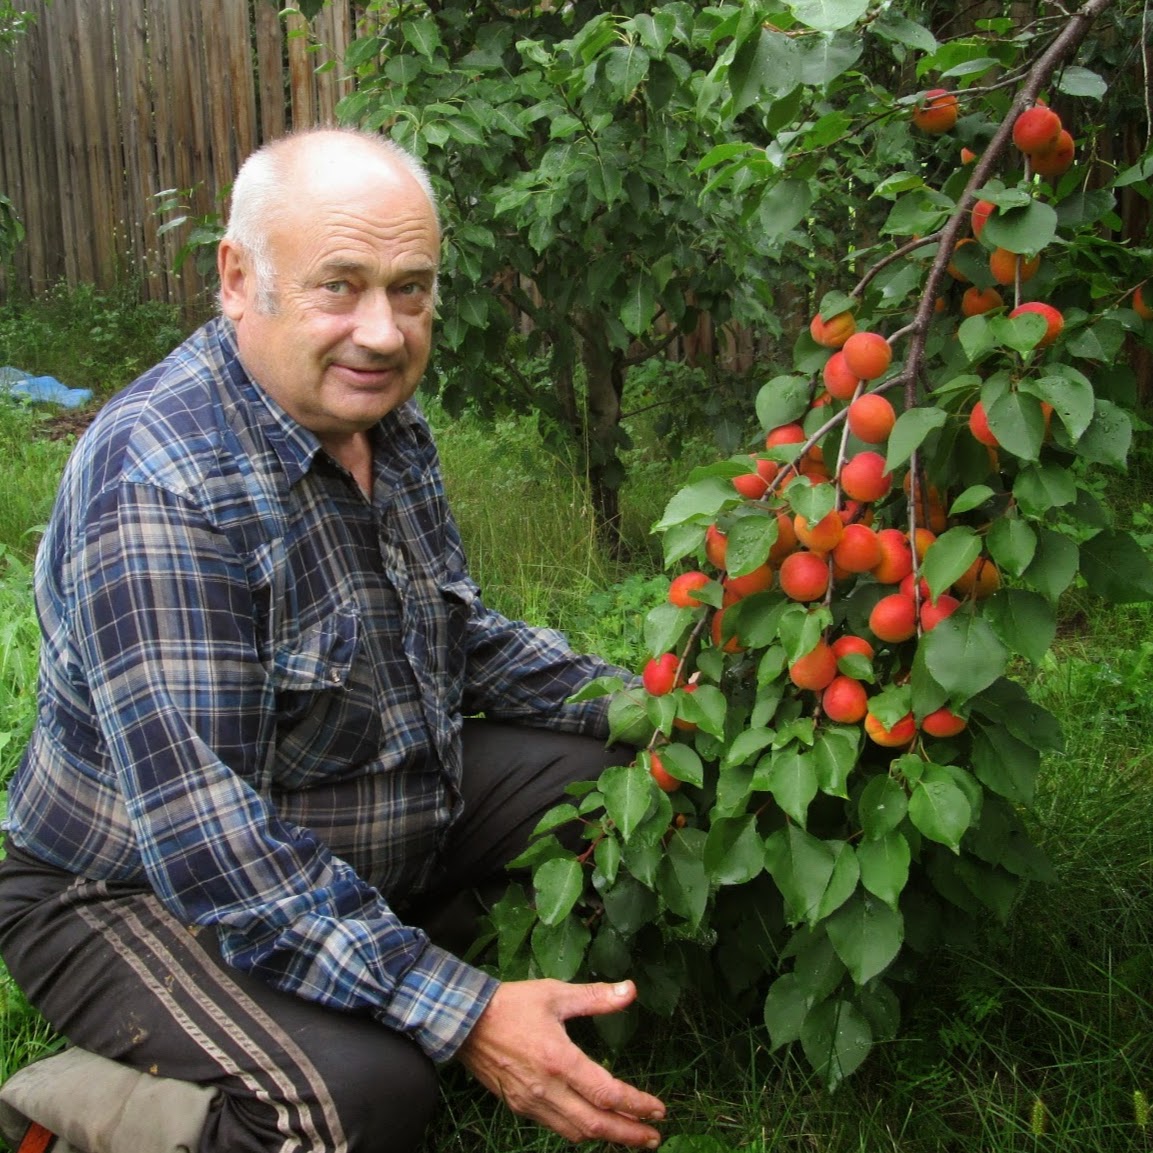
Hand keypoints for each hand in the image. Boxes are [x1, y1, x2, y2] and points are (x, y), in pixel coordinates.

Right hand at [457, 978, 665, 1147]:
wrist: (464, 1021)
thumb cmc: (511, 1003)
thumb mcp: (555, 993)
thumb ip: (596, 997)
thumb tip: (631, 990)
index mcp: (558, 1059)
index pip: (606, 1093)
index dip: (636, 1104)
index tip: (658, 1109)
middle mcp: (546, 1088)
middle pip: (595, 1124)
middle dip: (628, 1133)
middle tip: (654, 1136)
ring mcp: (531, 1102)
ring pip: (575, 1132)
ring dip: (606, 1137)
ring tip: (630, 1134)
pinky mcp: (518, 1106)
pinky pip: (556, 1127)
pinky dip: (580, 1131)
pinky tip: (593, 1124)